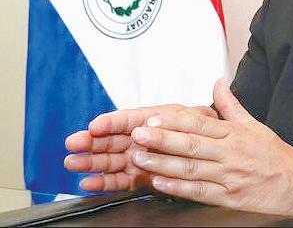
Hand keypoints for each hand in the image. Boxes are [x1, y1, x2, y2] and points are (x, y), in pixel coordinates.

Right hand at [65, 104, 217, 191]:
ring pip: (110, 160)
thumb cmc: (201, 129)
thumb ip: (180, 118)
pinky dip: (103, 183)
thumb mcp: (196, 119)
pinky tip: (88, 183)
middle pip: (112, 139)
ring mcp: (137, 159)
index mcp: (152, 120)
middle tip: (73, 143)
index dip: (111, 122)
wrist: (211, 150)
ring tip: (73, 162)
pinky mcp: (138, 178)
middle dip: (91, 141)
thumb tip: (156, 120)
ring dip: (90, 161)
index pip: (128, 119)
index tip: (95, 125)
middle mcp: (140, 139)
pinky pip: (119, 181)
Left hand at [127, 79, 292, 221]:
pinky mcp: (229, 198)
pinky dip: (179, 188)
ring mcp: (229, 177)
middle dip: (162, 139)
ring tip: (140, 158)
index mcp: (235, 134)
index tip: (153, 118)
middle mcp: (231, 154)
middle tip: (139, 134)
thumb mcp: (255, 125)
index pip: (200, 125)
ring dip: (163, 163)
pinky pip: (199, 192)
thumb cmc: (276, 156)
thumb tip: (218, 82)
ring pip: (191, 169)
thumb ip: (232, 105)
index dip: (175, 121)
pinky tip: (160, 183)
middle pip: (192, 145)